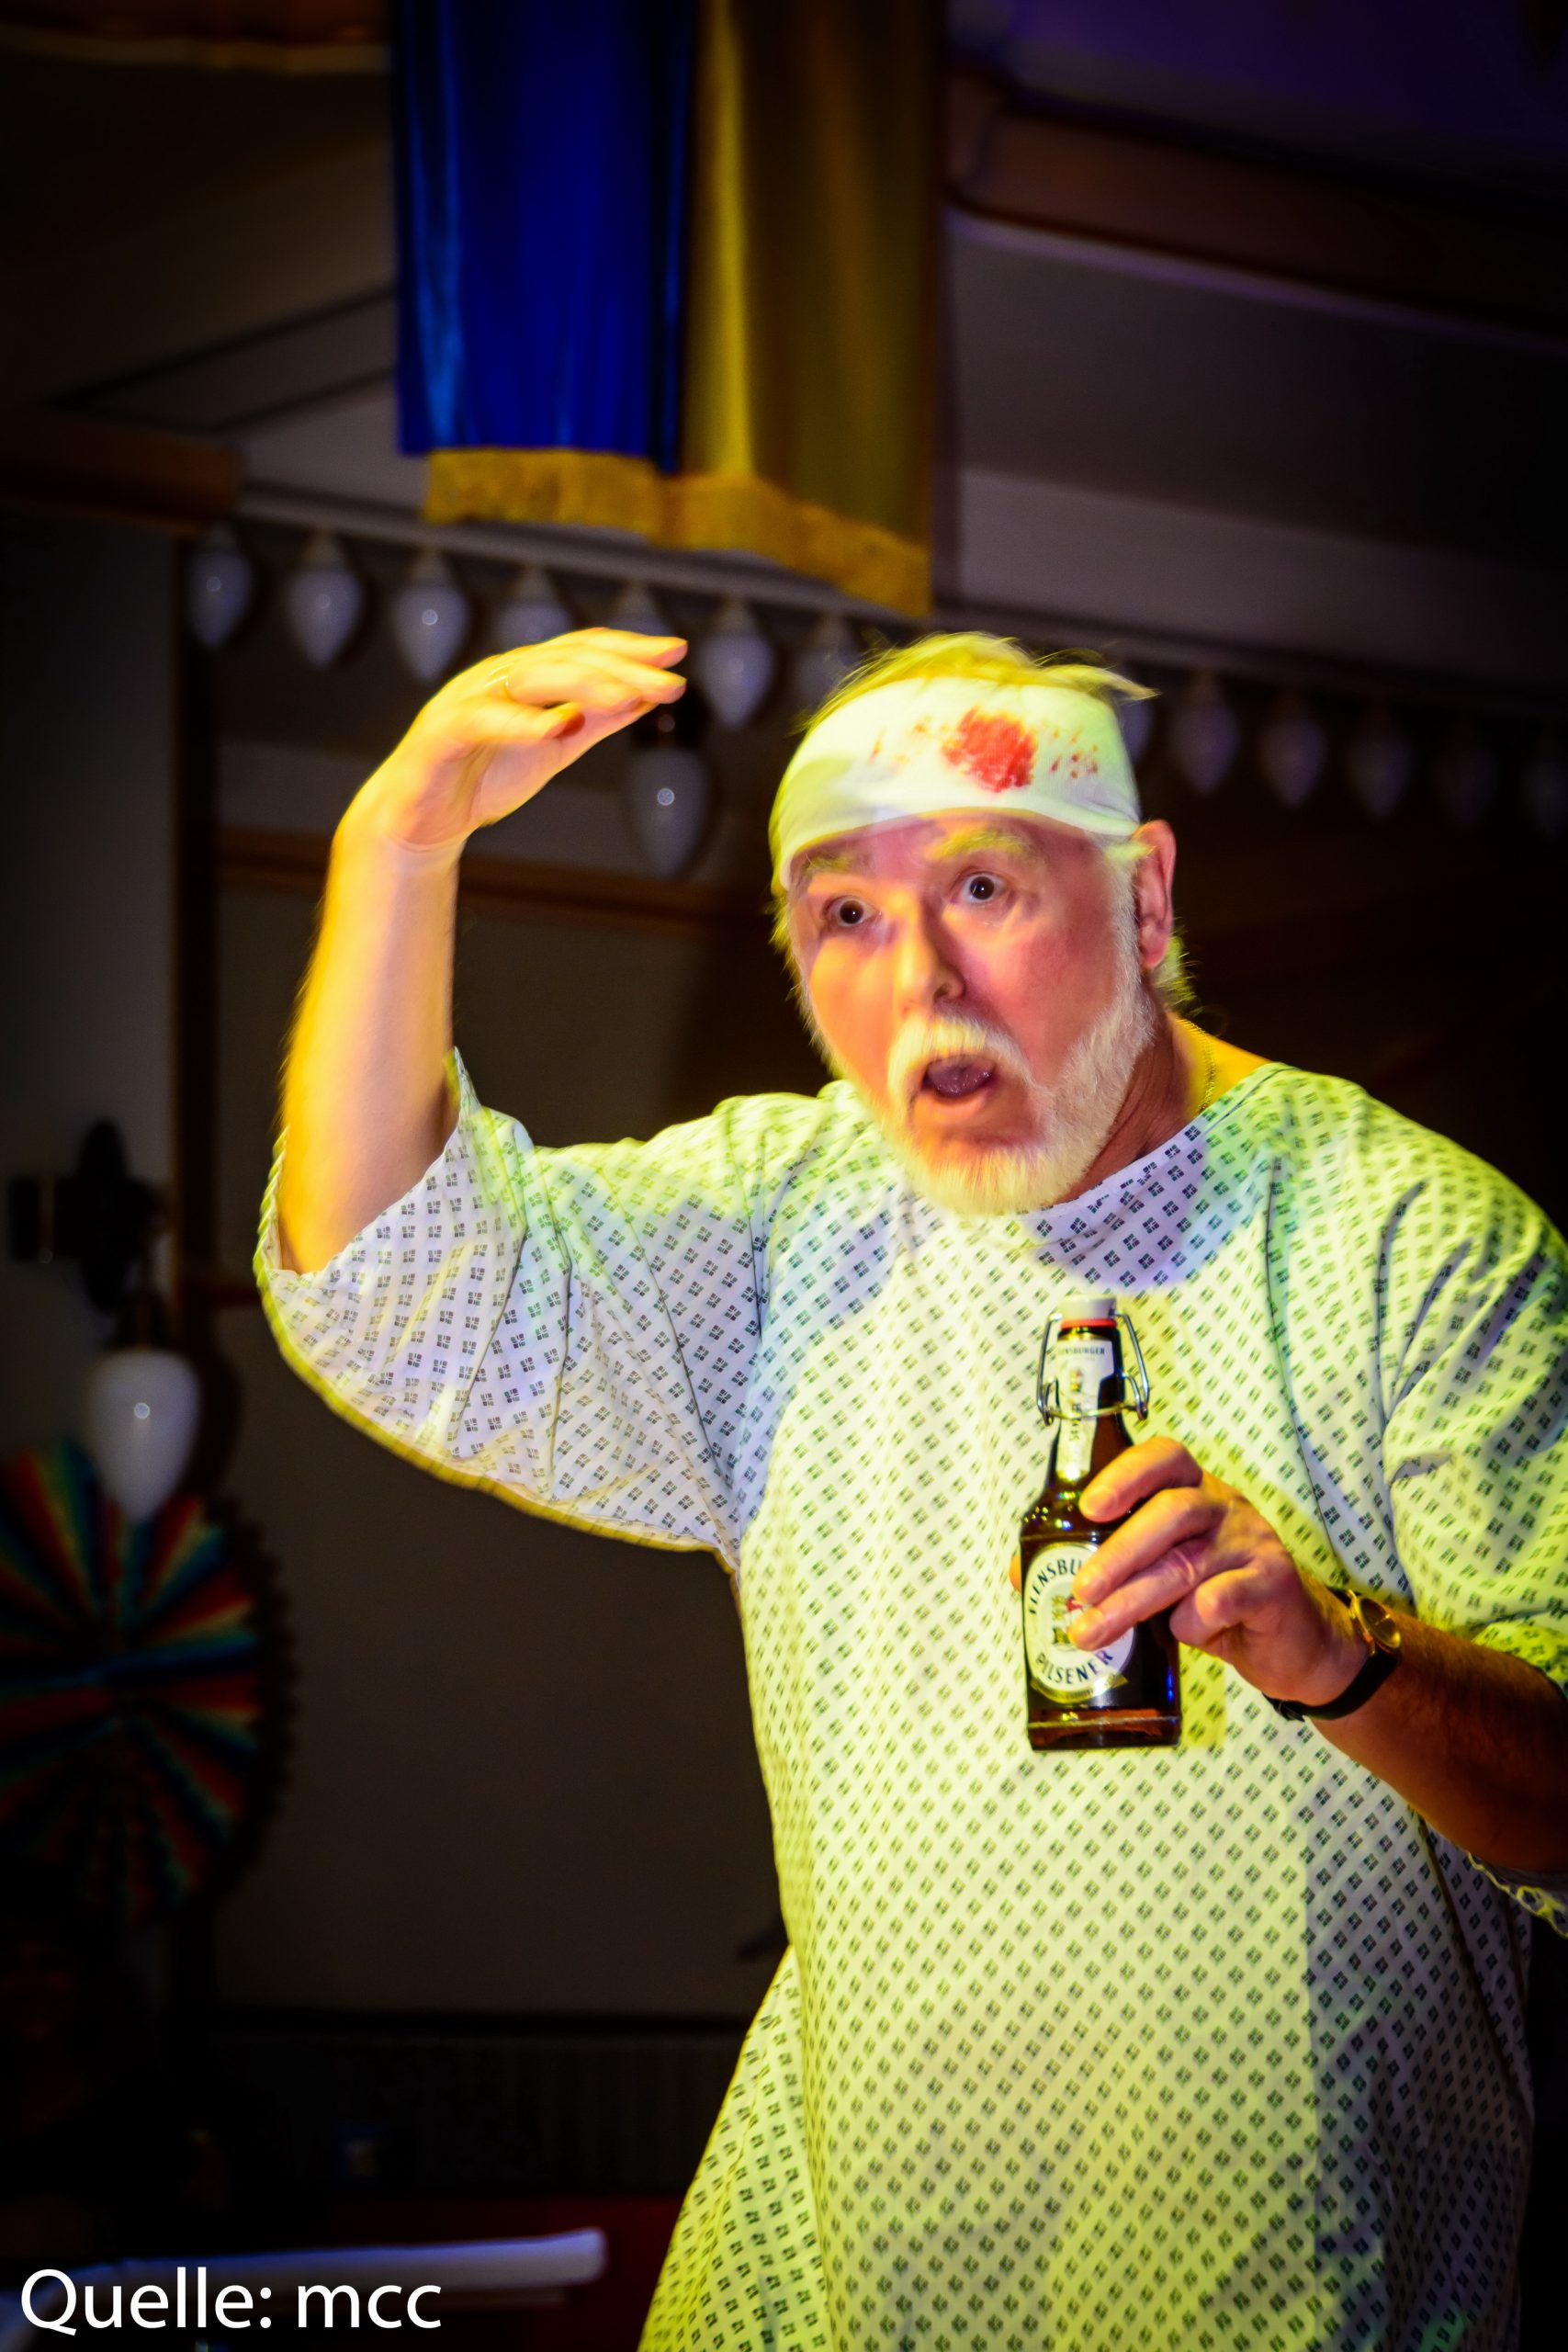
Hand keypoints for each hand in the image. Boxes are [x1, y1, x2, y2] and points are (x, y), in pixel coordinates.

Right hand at [344, 627, 687, 858]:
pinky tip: (558, 727)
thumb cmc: (485, 777)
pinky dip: (520, 723)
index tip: (677, 653)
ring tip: (628, 698)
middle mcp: (497, 677)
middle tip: (670, 684)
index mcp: (525, 676)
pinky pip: (483, 720)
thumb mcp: (555, 746)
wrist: (422, 821)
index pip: (582, 649)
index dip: (629, 648)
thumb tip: (645, 697)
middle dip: (620, 667)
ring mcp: (468, 699)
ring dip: (582, 685)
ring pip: (529, 678)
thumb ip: (595, 721)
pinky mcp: (443, 732)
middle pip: (565, 658)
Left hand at [1008, 1436, 1365, 1706]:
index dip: (1125, 1474)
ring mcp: (1252, 1541)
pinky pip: (1224, 1598)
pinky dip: (1194, 1620)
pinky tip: (1181, 1633)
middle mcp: (1224, 1505)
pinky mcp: (1273, 1583)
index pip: (1165, 1457)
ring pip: (1187, 1562)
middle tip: (1078, 1590)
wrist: (1292, 1641)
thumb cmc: (1213, 1597)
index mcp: (1193, 1490)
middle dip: (1117, 1551)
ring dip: (1132, 1599)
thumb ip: (1106, 1567)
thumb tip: (1019, 1575)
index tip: (1088, 1506)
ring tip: (1090, 1630)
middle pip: (1171, 1511)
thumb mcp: (1158, 1574)